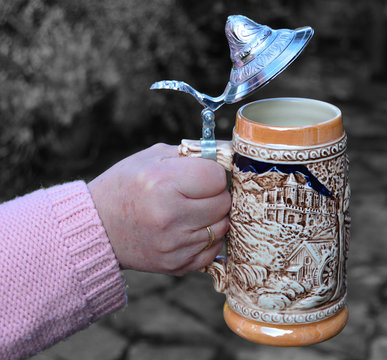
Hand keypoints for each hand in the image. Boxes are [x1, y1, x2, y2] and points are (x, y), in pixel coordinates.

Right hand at [88, 143, 229, 275]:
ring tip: (191, 211)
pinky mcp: (177, 265)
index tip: (201, 175)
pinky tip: (187, 230)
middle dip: (215, 194)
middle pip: (224, 203)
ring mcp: (174, 244)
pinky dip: (206, 239)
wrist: (97, 228)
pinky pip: (213, 249)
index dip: (212, 173)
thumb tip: (229, 154)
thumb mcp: (151, 158)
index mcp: (163, 184)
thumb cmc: (125, 186)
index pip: (217, 177)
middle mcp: (170, 216)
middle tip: (197, 193)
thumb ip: (192, 153)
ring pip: (222, 227)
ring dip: (213, 217)